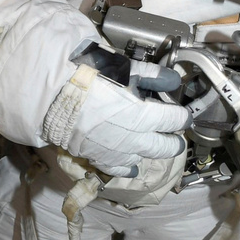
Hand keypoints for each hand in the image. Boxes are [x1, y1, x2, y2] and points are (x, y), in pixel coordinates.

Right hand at [42, 63, 187, 177]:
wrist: (57, 99)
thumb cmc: (91, 80)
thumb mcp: (125, 70)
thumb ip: (152, 76)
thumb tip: (173, 80)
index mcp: (146, 115)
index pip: (176, 119)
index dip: (182, 116)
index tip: (183, 114)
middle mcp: (137, 139)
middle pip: (166, 146)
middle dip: (174, 141)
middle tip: (175, 136)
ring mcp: (120, 153)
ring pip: (146, 157)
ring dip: (152, 150)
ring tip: (151, 143)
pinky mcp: (103, 160)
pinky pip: (122, 169)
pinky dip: (130, 166)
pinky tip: (132, 163)